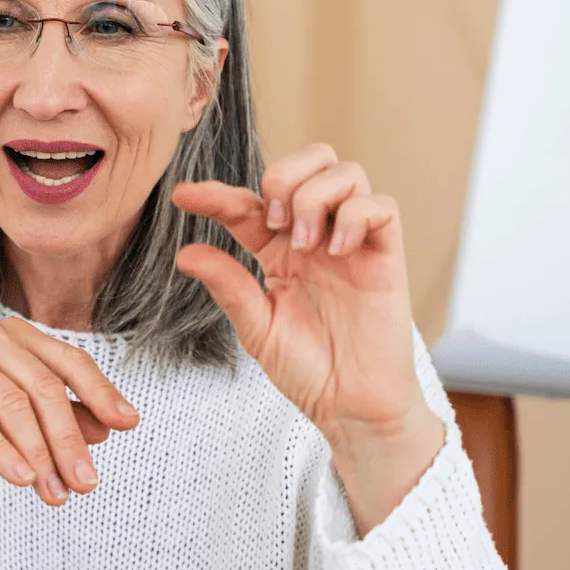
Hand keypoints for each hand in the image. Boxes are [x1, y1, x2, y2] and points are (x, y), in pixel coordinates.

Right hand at [0, 317, 139, 545]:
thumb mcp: (20, 429)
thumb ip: (60, 419)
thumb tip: (108, 426)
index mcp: (14, 336)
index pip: (69, 360)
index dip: (101, 392)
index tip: (129, 423)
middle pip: (44, 386)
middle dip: (69, 438)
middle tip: (87, 481)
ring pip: (13, 404)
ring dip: (40, 454)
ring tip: (55, 493)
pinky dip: (3, 452)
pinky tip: (22, 479)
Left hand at [172, 144, 443, 532]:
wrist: (350, 407)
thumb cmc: (306, 369)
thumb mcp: (256, 328)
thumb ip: (228, 286)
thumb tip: (185, 253)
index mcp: (277, 251)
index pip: (248, 203)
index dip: (215, 193)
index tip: (183, 197)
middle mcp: (315, 237)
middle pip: (310, 161)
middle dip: (283, 177)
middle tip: (271, 221)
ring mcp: (352, 243)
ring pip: (346, 173)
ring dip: (316, 196)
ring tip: (303, 242)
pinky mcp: (386, 257)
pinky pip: (382, 207)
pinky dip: (355, 216)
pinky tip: (336, 251)